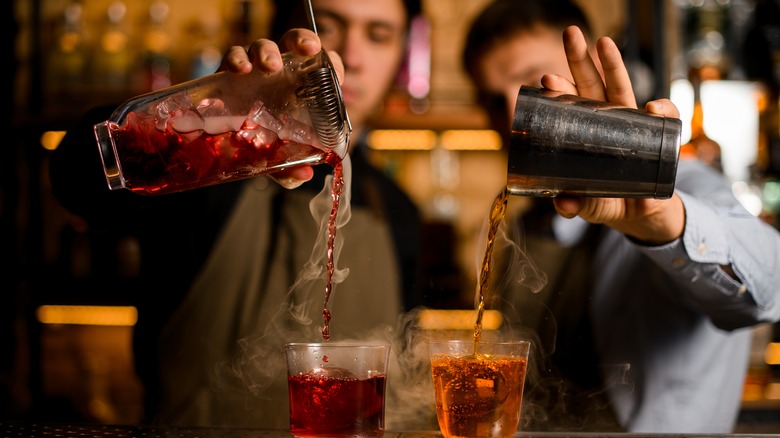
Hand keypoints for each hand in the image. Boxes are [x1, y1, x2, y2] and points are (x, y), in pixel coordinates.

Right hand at [218, 29, 345, 189]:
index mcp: (301, 89)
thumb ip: (291, 167)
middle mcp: (280, 75)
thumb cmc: (264, 147)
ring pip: (263, 47)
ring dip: (267, 51)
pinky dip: (237, 58)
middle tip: (305, 51)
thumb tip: (304, 174)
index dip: (331, 62)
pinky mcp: (228, 75)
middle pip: (294, 43)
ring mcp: (255, 72)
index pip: (322, 65)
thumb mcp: (280, 161)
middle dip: (301, 41)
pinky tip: (240, 70)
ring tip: (270, 66)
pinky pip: (233, 57)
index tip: (335, 72)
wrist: (227, 148)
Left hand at [540, 26, 684, 244]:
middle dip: (581, 59)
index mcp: (586, 132)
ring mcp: (634, 125)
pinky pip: (665, 119)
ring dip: (614, 65)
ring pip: (624, 89)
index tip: (547, 79)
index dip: (560, 90)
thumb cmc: (610, 201)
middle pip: (592, 85)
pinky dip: (662, 109)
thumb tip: (562, 204)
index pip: (570, 105)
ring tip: (603, 43)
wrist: (644, 215)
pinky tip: (653, 108)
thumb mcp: (589, 206)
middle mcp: (607, 121)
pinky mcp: (660, 137)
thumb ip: (574, 206)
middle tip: (570, 34)